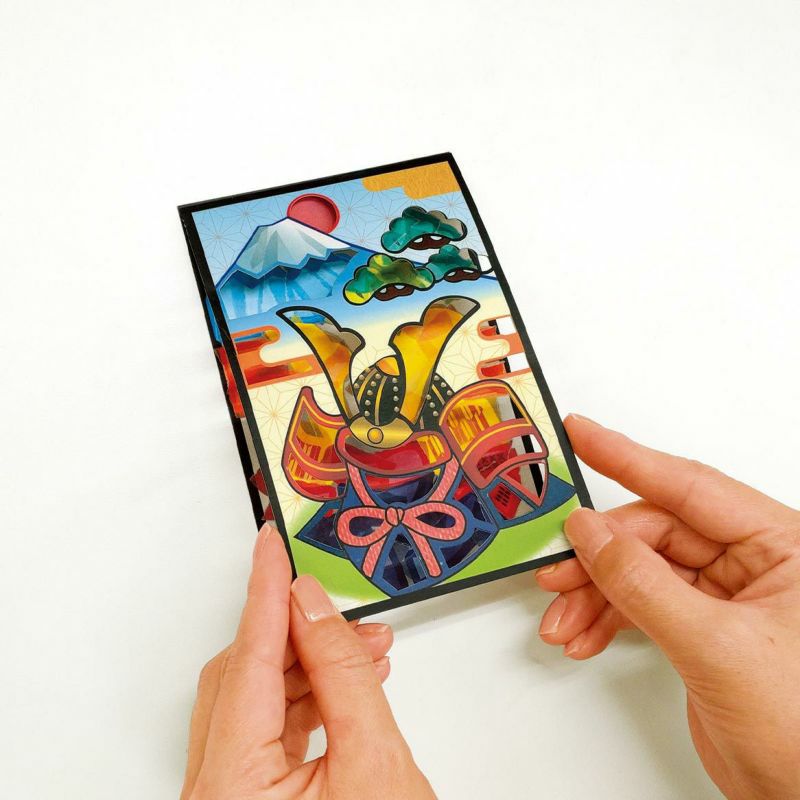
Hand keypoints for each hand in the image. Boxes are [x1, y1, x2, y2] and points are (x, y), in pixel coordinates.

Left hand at [181, 525, 434, 799]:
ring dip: (310, 664)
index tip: (270, 542)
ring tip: (367, 649)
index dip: (262, 590)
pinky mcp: (250, 798)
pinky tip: (349, 683)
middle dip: (296, 632)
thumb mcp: (376, 762)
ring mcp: (229, 797)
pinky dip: (309, 696)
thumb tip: (314, 606)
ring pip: (257, 698)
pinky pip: (269, 726)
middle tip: (338, 606)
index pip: (246, 658)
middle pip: (243, 675)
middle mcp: (214, 793)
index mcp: (231, 788)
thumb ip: (343, 673)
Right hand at [536, 414, 799, 799]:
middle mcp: (754, 561)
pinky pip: (642, 603)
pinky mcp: (703, 627)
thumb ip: (644, 583)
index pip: (690, 486)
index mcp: (782, 545)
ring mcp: (725, 594)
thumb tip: (591, 532)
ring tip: (563, 617)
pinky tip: (584, 634)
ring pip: (641, 570)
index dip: (627, 457)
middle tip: (556, 562)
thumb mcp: (717, 647)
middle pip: (654, 532)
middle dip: (598, 555)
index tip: (581, 434)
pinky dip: (607, 617)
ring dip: (595, 593)